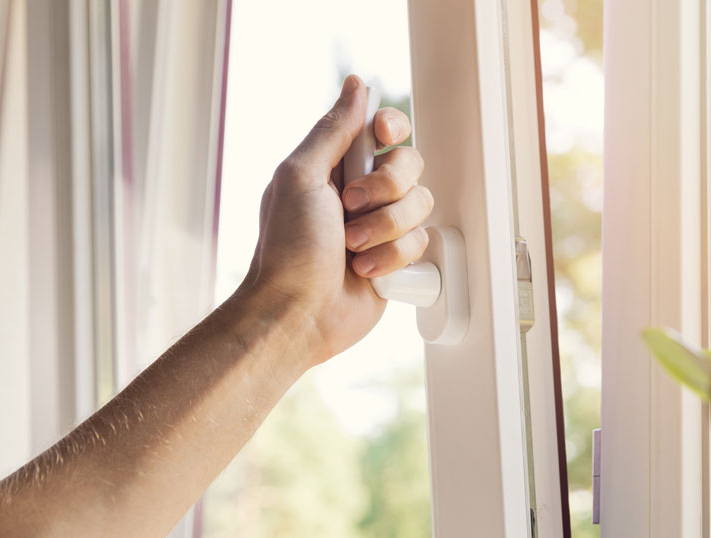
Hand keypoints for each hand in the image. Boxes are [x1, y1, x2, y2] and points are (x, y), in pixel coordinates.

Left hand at [243, 75, 431, 362]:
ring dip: (386, 228)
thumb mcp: (300, 176)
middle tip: (350, 208)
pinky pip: (422, 243)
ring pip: (421, 205)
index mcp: (336, 166)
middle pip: (410, 165)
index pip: (384, 129)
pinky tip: (365, 271)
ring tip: (352, 248)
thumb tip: (356, 86)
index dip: (392, 129)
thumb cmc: (288, 249)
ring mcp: (382, 226)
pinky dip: (392, 258)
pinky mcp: (397, 259)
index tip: (382, 138)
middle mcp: (363, 192)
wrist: (298, 313)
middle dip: (385, 189)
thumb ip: (333, 130)